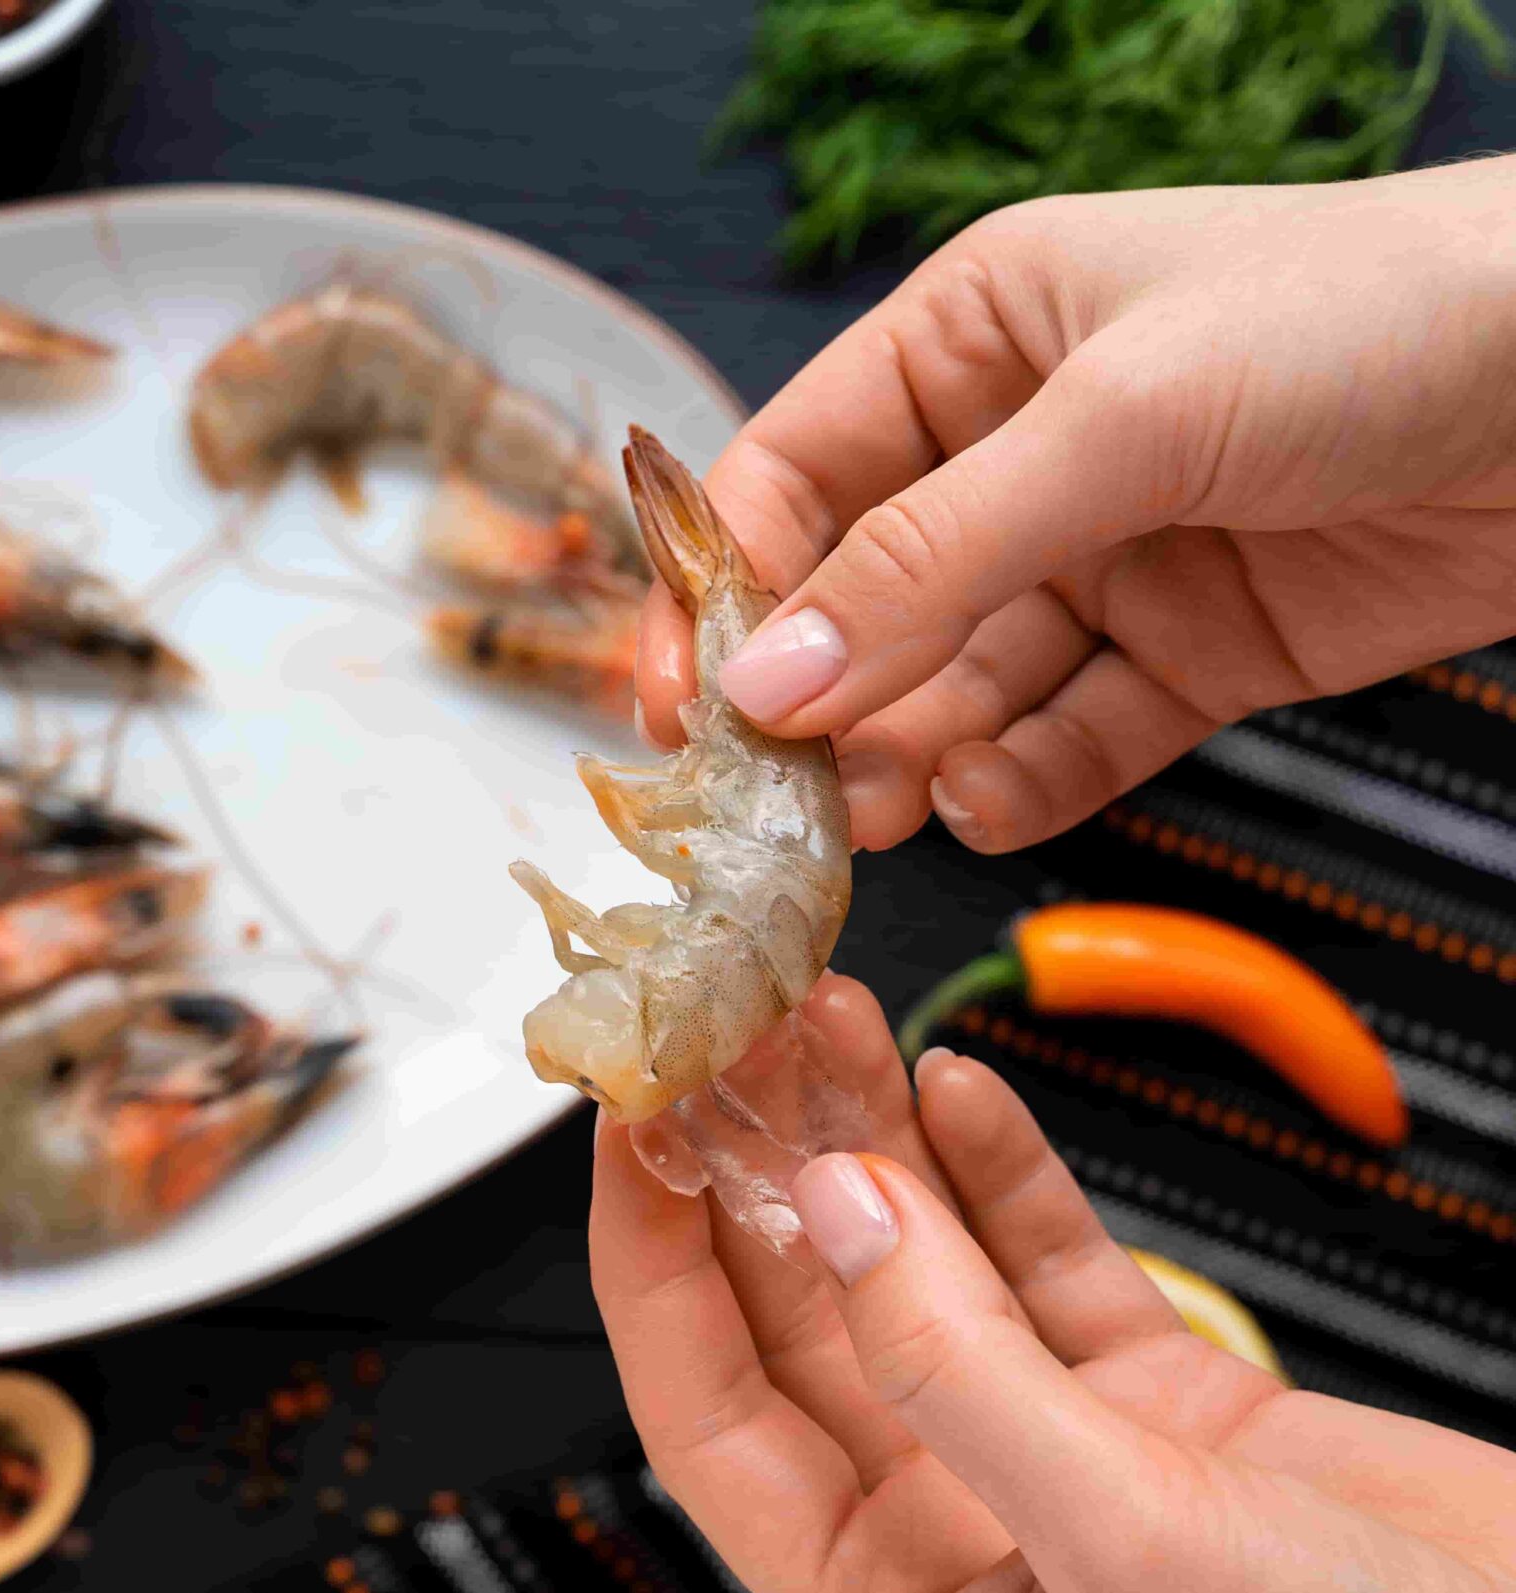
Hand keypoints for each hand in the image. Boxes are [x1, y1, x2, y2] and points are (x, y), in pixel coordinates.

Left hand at [592, 976, 1515, 1592]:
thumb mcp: (1130, 1549)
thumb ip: (957, 1371)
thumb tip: (831, 1208)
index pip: (708, 1415)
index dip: (650, 1265)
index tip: (626, 1131)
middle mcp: (957, 1534)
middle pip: (806, 1316)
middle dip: (761, 1167)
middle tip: (733, 1032)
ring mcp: (1057, 1456)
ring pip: (920, 1269)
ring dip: (869, 1145)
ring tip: (824, 1016)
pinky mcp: (1164, 1406)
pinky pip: (1044, 1266)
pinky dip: (1003, 1173)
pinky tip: (957, 1085)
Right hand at [635, 157, 1515, 852]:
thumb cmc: (1370, 316)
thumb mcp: (1121, 417)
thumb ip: (934, 558)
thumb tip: (765, 682)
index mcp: (974, 340)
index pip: (792, 474)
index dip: (719, 587)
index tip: (676, 704)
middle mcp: (1023, 452)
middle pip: (863, 599)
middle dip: (812, 699)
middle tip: (765, 802)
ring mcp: (1110, 557)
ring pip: (955, 684)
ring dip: (903, 755)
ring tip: (864, 821)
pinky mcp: (1195, 652)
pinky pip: (1072, 735)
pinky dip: (1023, 780)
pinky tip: (988, 803)